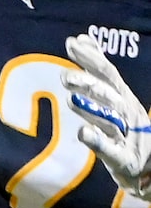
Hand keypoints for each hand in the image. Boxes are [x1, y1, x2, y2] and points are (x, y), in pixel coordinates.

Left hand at [64, 33, 150, 194]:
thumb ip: (97, 72)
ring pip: (108, 119)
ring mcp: (126, 136)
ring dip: (90, 108)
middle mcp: (127, 114)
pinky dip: (96, 141)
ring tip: (70, 99)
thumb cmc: (127, 130)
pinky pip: (109, 149)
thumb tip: (81, 39)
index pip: (108, 74)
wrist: (149, 168)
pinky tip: (82, 133)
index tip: (72, 43)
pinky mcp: (123, 159)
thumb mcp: (115, 99)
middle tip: (65, 77)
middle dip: (88, 84)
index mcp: (124, 98)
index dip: (91, 58)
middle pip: (108, 95)